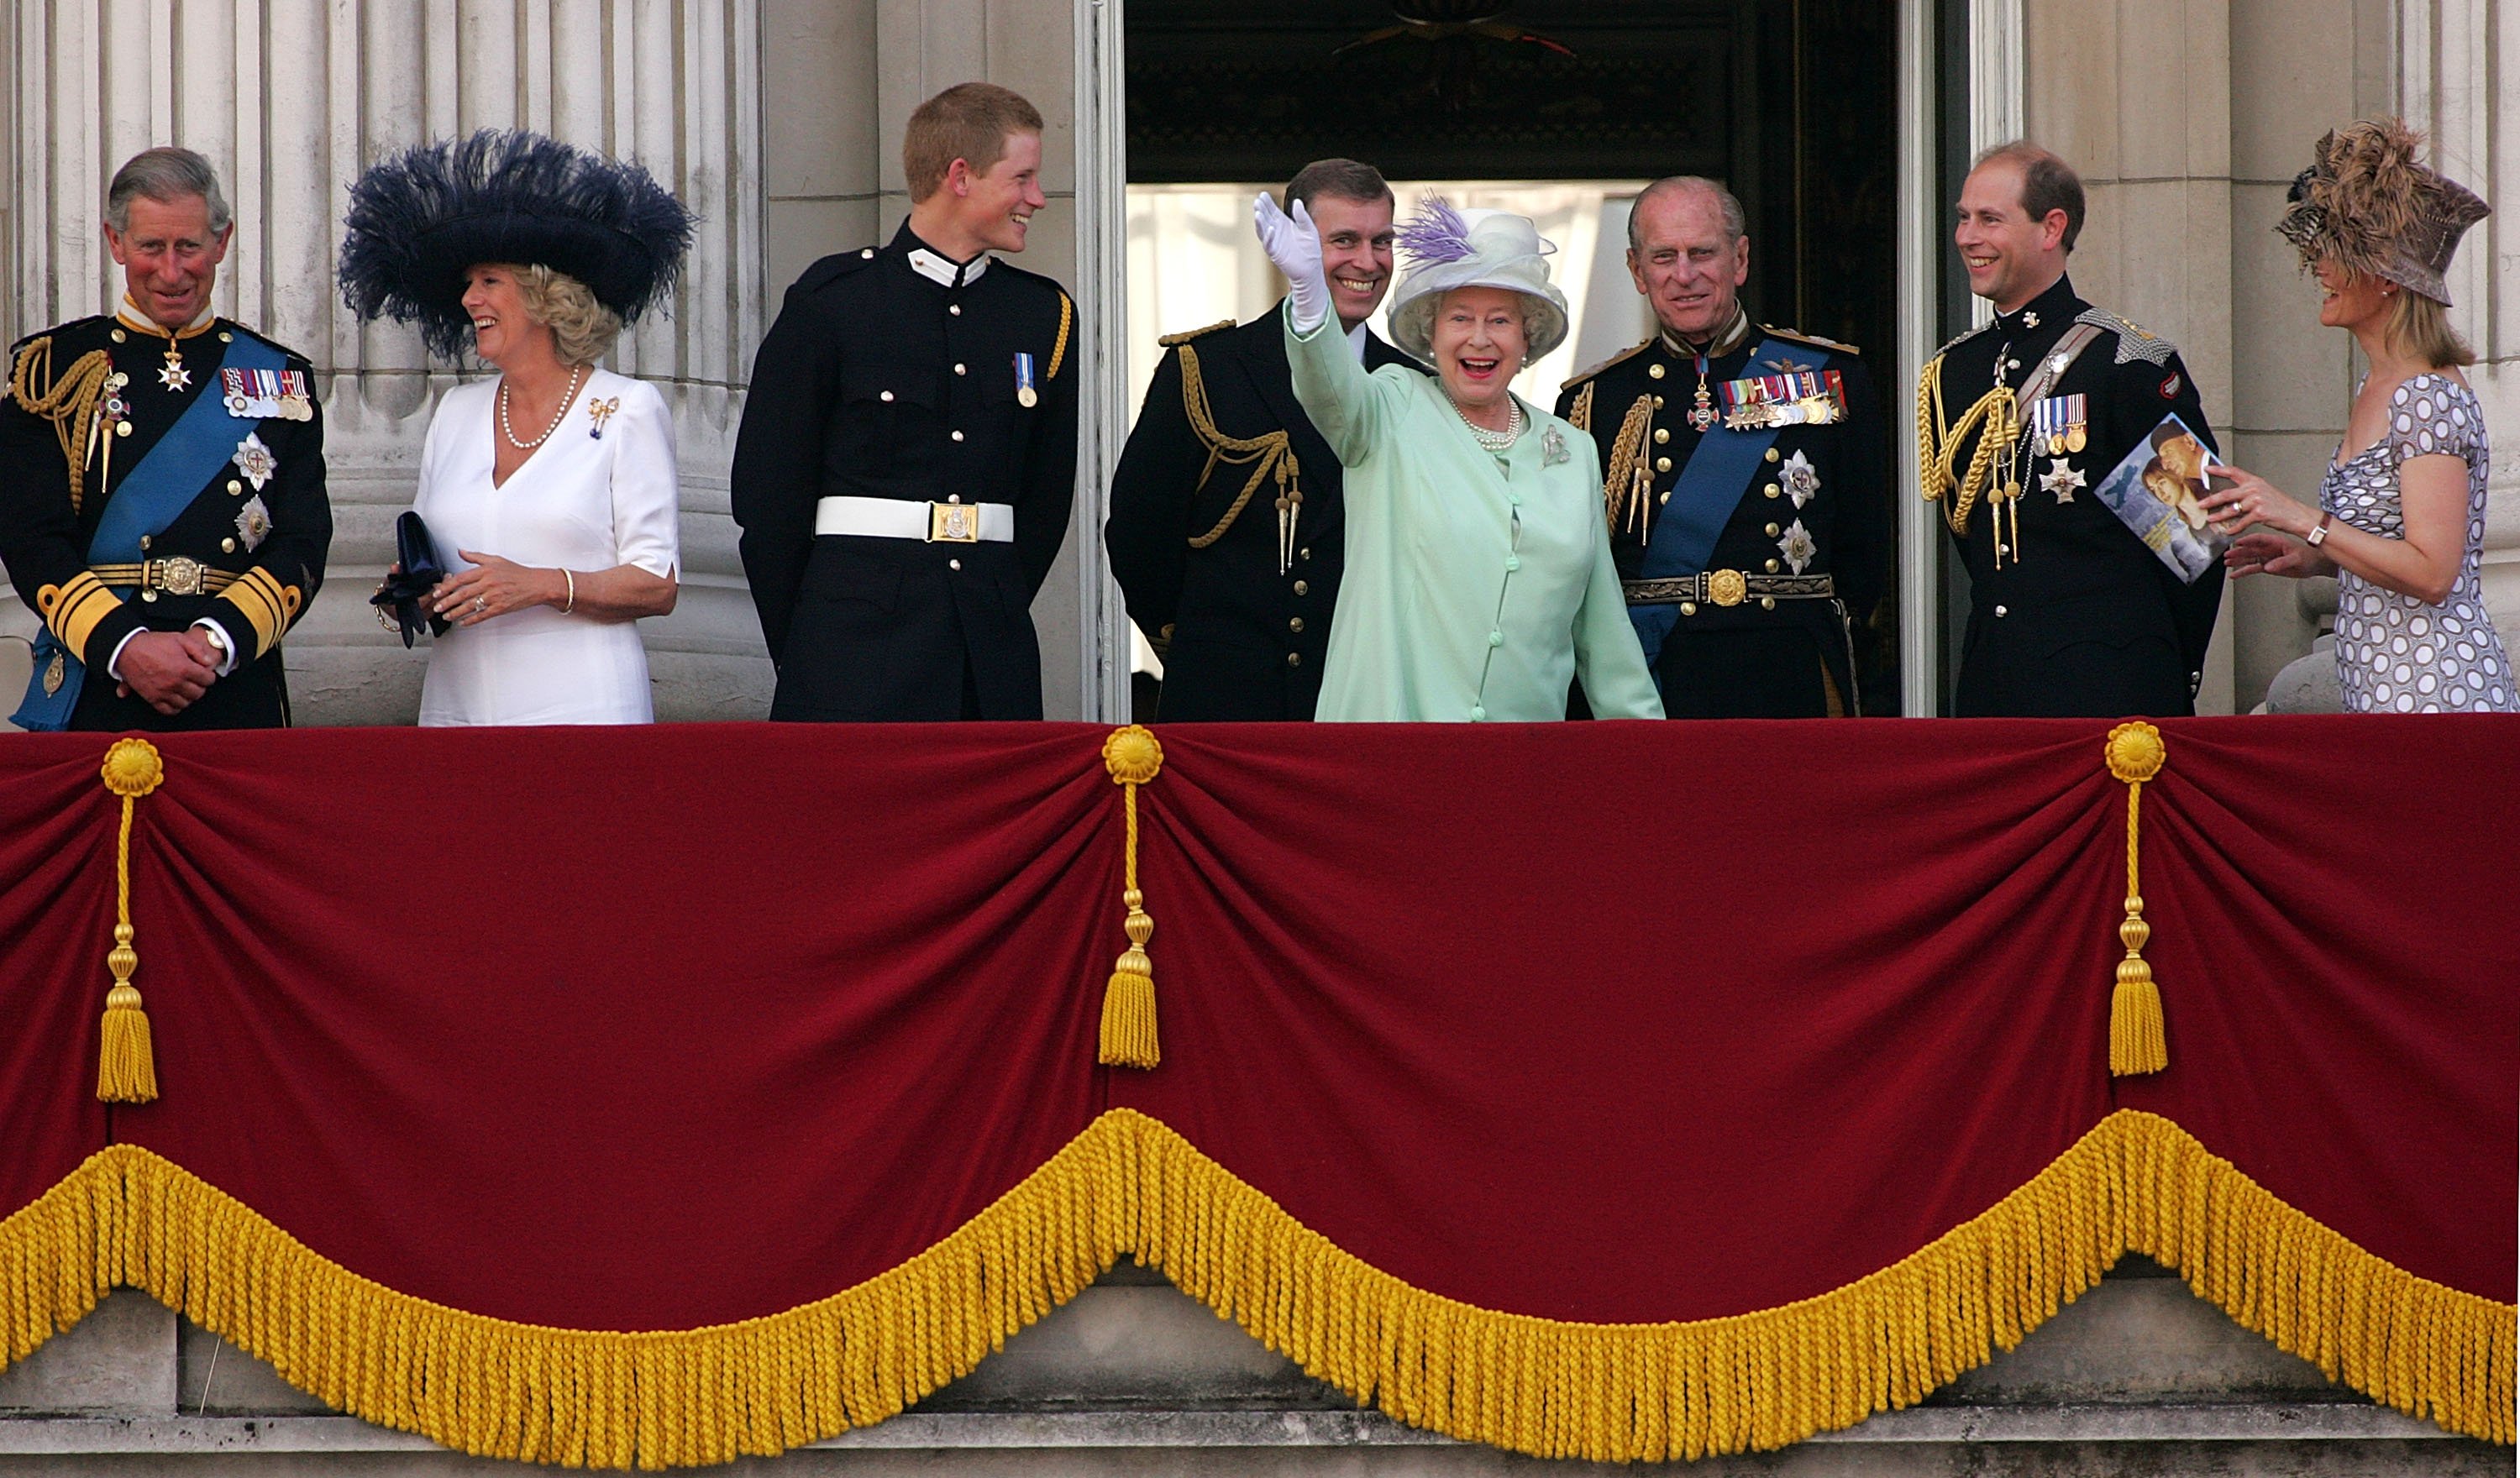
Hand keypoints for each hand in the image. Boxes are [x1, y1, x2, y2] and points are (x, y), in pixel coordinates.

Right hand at [114, 629, 219, 713]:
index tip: (204, 673)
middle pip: (198, 693)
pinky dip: (175, 707)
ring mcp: (163, 692)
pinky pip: (169, 710)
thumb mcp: (179, 639)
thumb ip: (198, 651)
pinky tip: (175, 698)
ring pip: (185, 703)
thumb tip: (209, 663)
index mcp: (185, 668)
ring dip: (188, 697)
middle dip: (200, 686)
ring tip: (185, 688)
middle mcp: (175, 683)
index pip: (208, 680)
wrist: (126, 649)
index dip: (209, 676)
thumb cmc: (153, 643)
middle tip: (195, 681)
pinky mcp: (152, 698)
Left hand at [432, 551, 563, 627]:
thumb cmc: (517, 573)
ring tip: (446, 616)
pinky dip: (471, 620)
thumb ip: (476, 557)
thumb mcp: (496, 560)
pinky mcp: (501, 607)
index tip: (437, 592)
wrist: (536, 584)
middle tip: (437, 607)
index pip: (460, 579)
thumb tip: (460, 552)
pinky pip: (482, 615)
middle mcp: (489, 583)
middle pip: (462, 594)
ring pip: (470, 606)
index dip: (446, 586)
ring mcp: (495, 596)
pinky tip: (463, 623)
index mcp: (486, 571)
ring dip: (456, 612)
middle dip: (447, 601)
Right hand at [1253, 193, 1331, 332]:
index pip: (1272, 211)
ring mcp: (1274, 242)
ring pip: (1263, 230)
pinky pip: (1269, 244)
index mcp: (1283, 223)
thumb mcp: (1309, 229)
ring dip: (1260, 222)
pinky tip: (1270, 228)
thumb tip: (1297, 202)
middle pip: (1265, 218)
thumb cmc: (1310, 248)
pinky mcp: (1275, 253)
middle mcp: (1276, 231)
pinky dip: (1268, 236)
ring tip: (1258, 212)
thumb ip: (1302, 216)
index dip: (1267, 203)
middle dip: (1261, 210)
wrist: (1311, 268)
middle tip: (1258, 201)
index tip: (1263, 194)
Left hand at [2198, 464, 2315, 539]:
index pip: (2233, 472)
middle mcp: (2254, 489)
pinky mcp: (2259, 514)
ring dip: (2218, 516)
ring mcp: (2256, 501)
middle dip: (2210, 500)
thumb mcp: (2265, 493)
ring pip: (2231, 510)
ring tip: (2210, 519)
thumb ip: (2248, 492)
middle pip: (2226, 493)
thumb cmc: (2282, 506)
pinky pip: (2240, 522)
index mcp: (2255, 481)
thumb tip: (2231, 497)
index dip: (2218, 470)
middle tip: (2200, 504)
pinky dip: (2232, 528)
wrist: (2297, 515)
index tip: (2206, 470)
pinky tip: (2227, 531)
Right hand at [2224, 530, 2327, 579]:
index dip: (2248, 541)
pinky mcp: (2268, 566)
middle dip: (2238, 552)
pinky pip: (2253, 568)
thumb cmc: (2309, 557)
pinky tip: (2235, 573)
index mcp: (2276, 542)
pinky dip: (2243, 571)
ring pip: (2249, 559)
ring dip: (2238, 560)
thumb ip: (2282, 562)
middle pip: (2250, 549)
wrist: (2315, 564)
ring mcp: (2268, 557)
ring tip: (2227, 562)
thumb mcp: (2296, 559)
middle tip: (2227, 554)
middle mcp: (2269, 549)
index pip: (2258, 539)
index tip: (2237, 542)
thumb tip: (2268, 566)